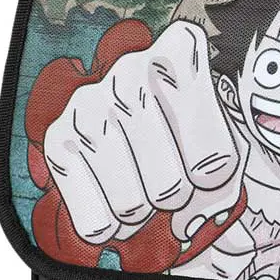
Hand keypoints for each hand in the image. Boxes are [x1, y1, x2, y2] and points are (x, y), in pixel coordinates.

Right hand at [42, 21, 242, 246]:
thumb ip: (220, 188)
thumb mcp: (223, 143)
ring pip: (133, 206)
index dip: (217, 182)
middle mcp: (130, 69)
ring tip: (143, 187)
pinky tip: (114, 204)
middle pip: (173, 188)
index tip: (210, 168)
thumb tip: (185, 225)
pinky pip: (93, 221)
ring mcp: (88, 102)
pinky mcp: (56, 138)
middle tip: (173, 179)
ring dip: (144, 212)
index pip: (216, 161)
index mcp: (183, 53)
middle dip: (179, 198)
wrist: (136, 115)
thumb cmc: (189, 126)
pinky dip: (109, 226)